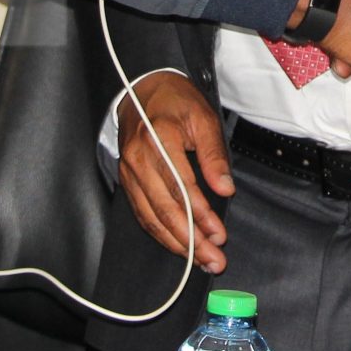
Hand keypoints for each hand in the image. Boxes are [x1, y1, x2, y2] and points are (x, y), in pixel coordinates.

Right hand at [114, 72, 231, 271]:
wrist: (141, 90)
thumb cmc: (176, 102)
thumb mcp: (203, 118)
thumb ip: (213, 155)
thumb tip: (224, 189)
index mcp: (158, 137)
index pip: (181, 186)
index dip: (200, 214)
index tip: (219, 234)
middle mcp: (138, 158)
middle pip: (164, 208)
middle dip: (190, 239)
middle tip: (213, 259)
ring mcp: (128, 171)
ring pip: (151, 216)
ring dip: (176, 243)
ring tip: (200, 261)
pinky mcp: (126, 181)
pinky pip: (142, 213)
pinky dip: (160, 234)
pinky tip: (178, 246)